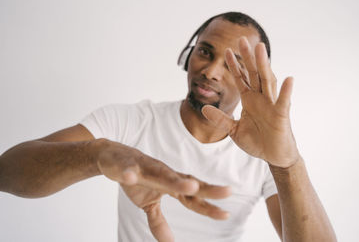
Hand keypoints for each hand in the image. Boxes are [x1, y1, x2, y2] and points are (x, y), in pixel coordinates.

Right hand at [96, 140, 230, 241]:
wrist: (112, 156)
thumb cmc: (137, 177)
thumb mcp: (148, 203)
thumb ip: (159, 220)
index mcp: (170, 182)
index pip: (192, 196)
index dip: (208, 205)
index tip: (226, 214)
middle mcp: (162, 173)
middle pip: (186, 181)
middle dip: (205, 187)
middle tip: (227, 191)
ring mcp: (145, 167)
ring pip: (162, 174)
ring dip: (176, 181)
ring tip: (191, 187)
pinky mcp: (127, 165)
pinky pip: (128, 170)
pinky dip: (129, 173)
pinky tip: (130, 177)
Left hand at [202, 37, 299, 167]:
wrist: (273, 156)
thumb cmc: (257, 141)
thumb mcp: (233, 131)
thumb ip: (220, 119)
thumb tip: (204, 109)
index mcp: (250, 100)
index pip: (241, 78)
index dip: (235, 65)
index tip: (228, 50)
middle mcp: (261, 98)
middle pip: (254, 74)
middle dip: (248, 57)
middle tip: (243, 39)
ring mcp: (272, 105)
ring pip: (267, 81)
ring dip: (264, 65)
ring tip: (261, 48)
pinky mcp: (281, 116)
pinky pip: (283, 102)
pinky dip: (285, 91)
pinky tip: (288, 79)